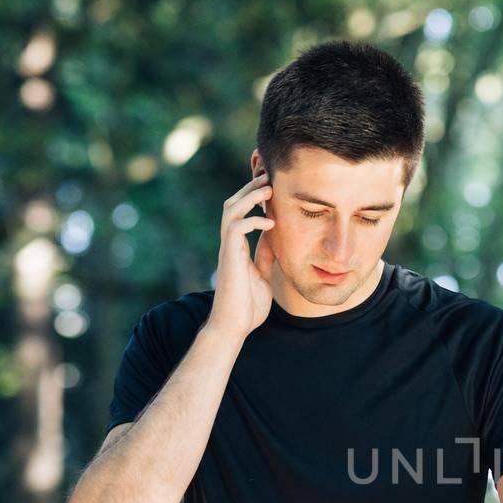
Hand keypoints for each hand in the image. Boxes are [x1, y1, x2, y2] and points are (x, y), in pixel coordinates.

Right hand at [208, 172, 277, 340]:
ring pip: (232, 210)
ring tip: (268, 189)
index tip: (271, 183)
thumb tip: (274, 237)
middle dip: (250, 186)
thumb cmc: (247, 306)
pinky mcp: (230, 257)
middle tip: (269, 174)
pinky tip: (269, 223)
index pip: (243, 212)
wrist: (235, 327)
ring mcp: (228, 249)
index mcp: (238, 246)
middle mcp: (231, 243)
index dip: (254, 196)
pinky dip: (253, 221)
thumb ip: (265, 255)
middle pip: (234, 203)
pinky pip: (236, 228)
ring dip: (250, 196)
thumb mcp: (263, 275)